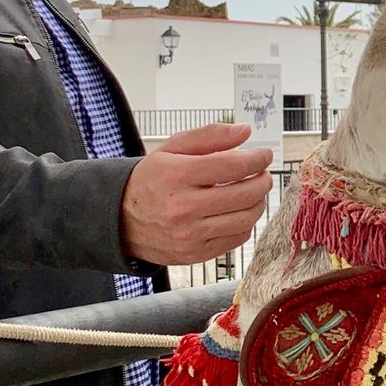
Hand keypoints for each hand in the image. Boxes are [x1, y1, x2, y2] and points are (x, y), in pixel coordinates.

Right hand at [119, 122, 274, 266]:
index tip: (264, 155)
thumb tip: (244, 131)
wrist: (121, 220)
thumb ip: (209, 136)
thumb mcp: (171, 149)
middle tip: (263, 174)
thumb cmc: (151, 181)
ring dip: (258, 202)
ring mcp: (189, 235)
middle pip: (244, 194)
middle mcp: (182, 208)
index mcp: (176, 176)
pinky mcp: (195, 254)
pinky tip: (239, 211)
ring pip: (245, 219)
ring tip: (253, 191)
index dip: (256, 159)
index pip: (233, 166)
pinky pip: (236, 238)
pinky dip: (245, 222)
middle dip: (262, 181)